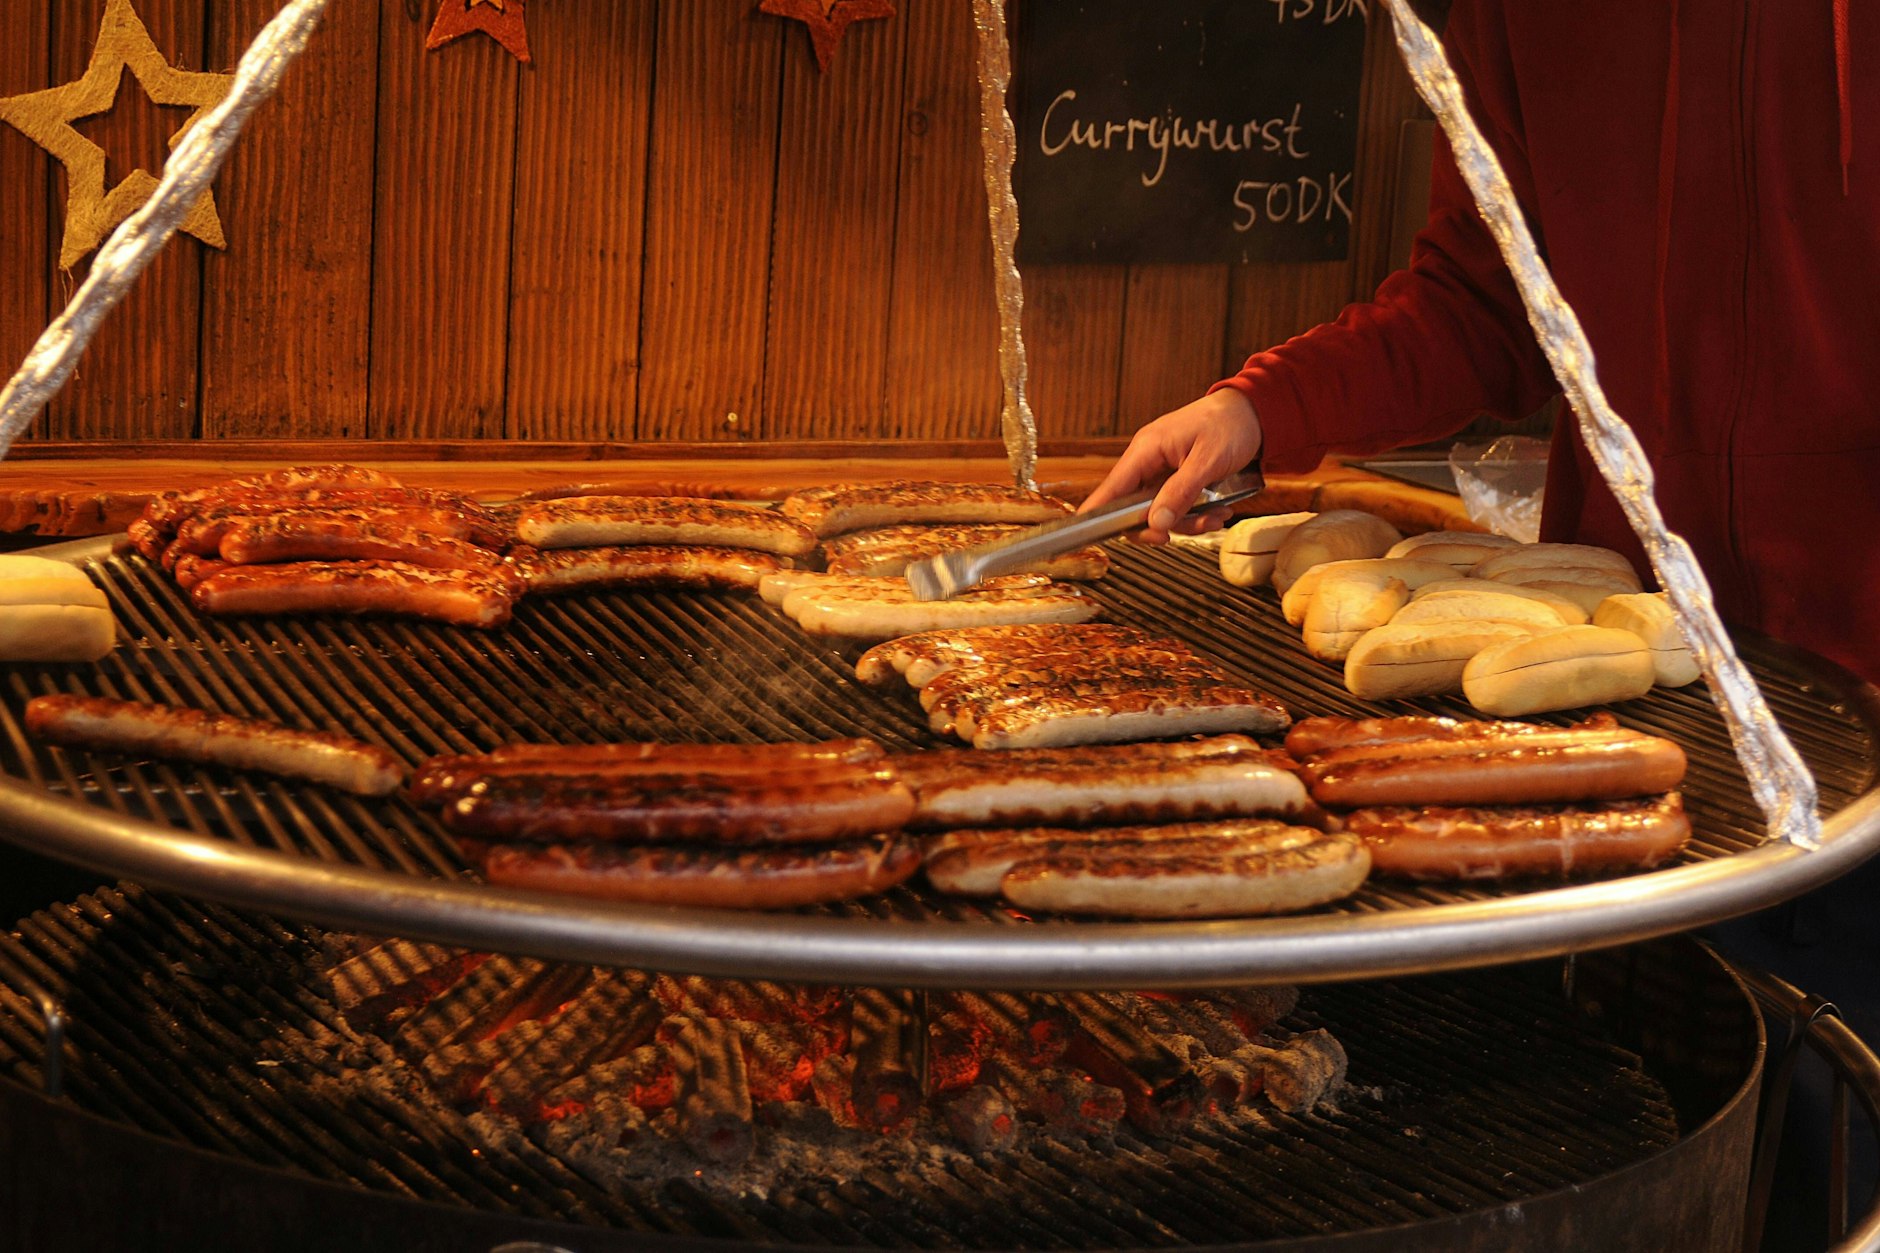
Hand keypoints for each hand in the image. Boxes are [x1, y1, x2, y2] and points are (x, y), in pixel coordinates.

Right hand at [1079, 388, 1262, 542]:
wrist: (1254, 413)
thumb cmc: (1230, 425)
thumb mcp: (1208, 461)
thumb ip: (1181, 492)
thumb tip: (1156, 523)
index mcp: (1146, 450)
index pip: (1112, 487)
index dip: (1100, 514)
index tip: (1098, 537)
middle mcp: (1148, 462)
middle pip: (1132, 508)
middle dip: (1158, 525)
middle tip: (1174, 536)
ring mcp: (1162, 471)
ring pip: (1158, 512)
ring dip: (1185, 522)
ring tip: (1214, 517)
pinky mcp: (1177, 479)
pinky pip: (1176, 506)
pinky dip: (1195, 514)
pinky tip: (1216, 511)